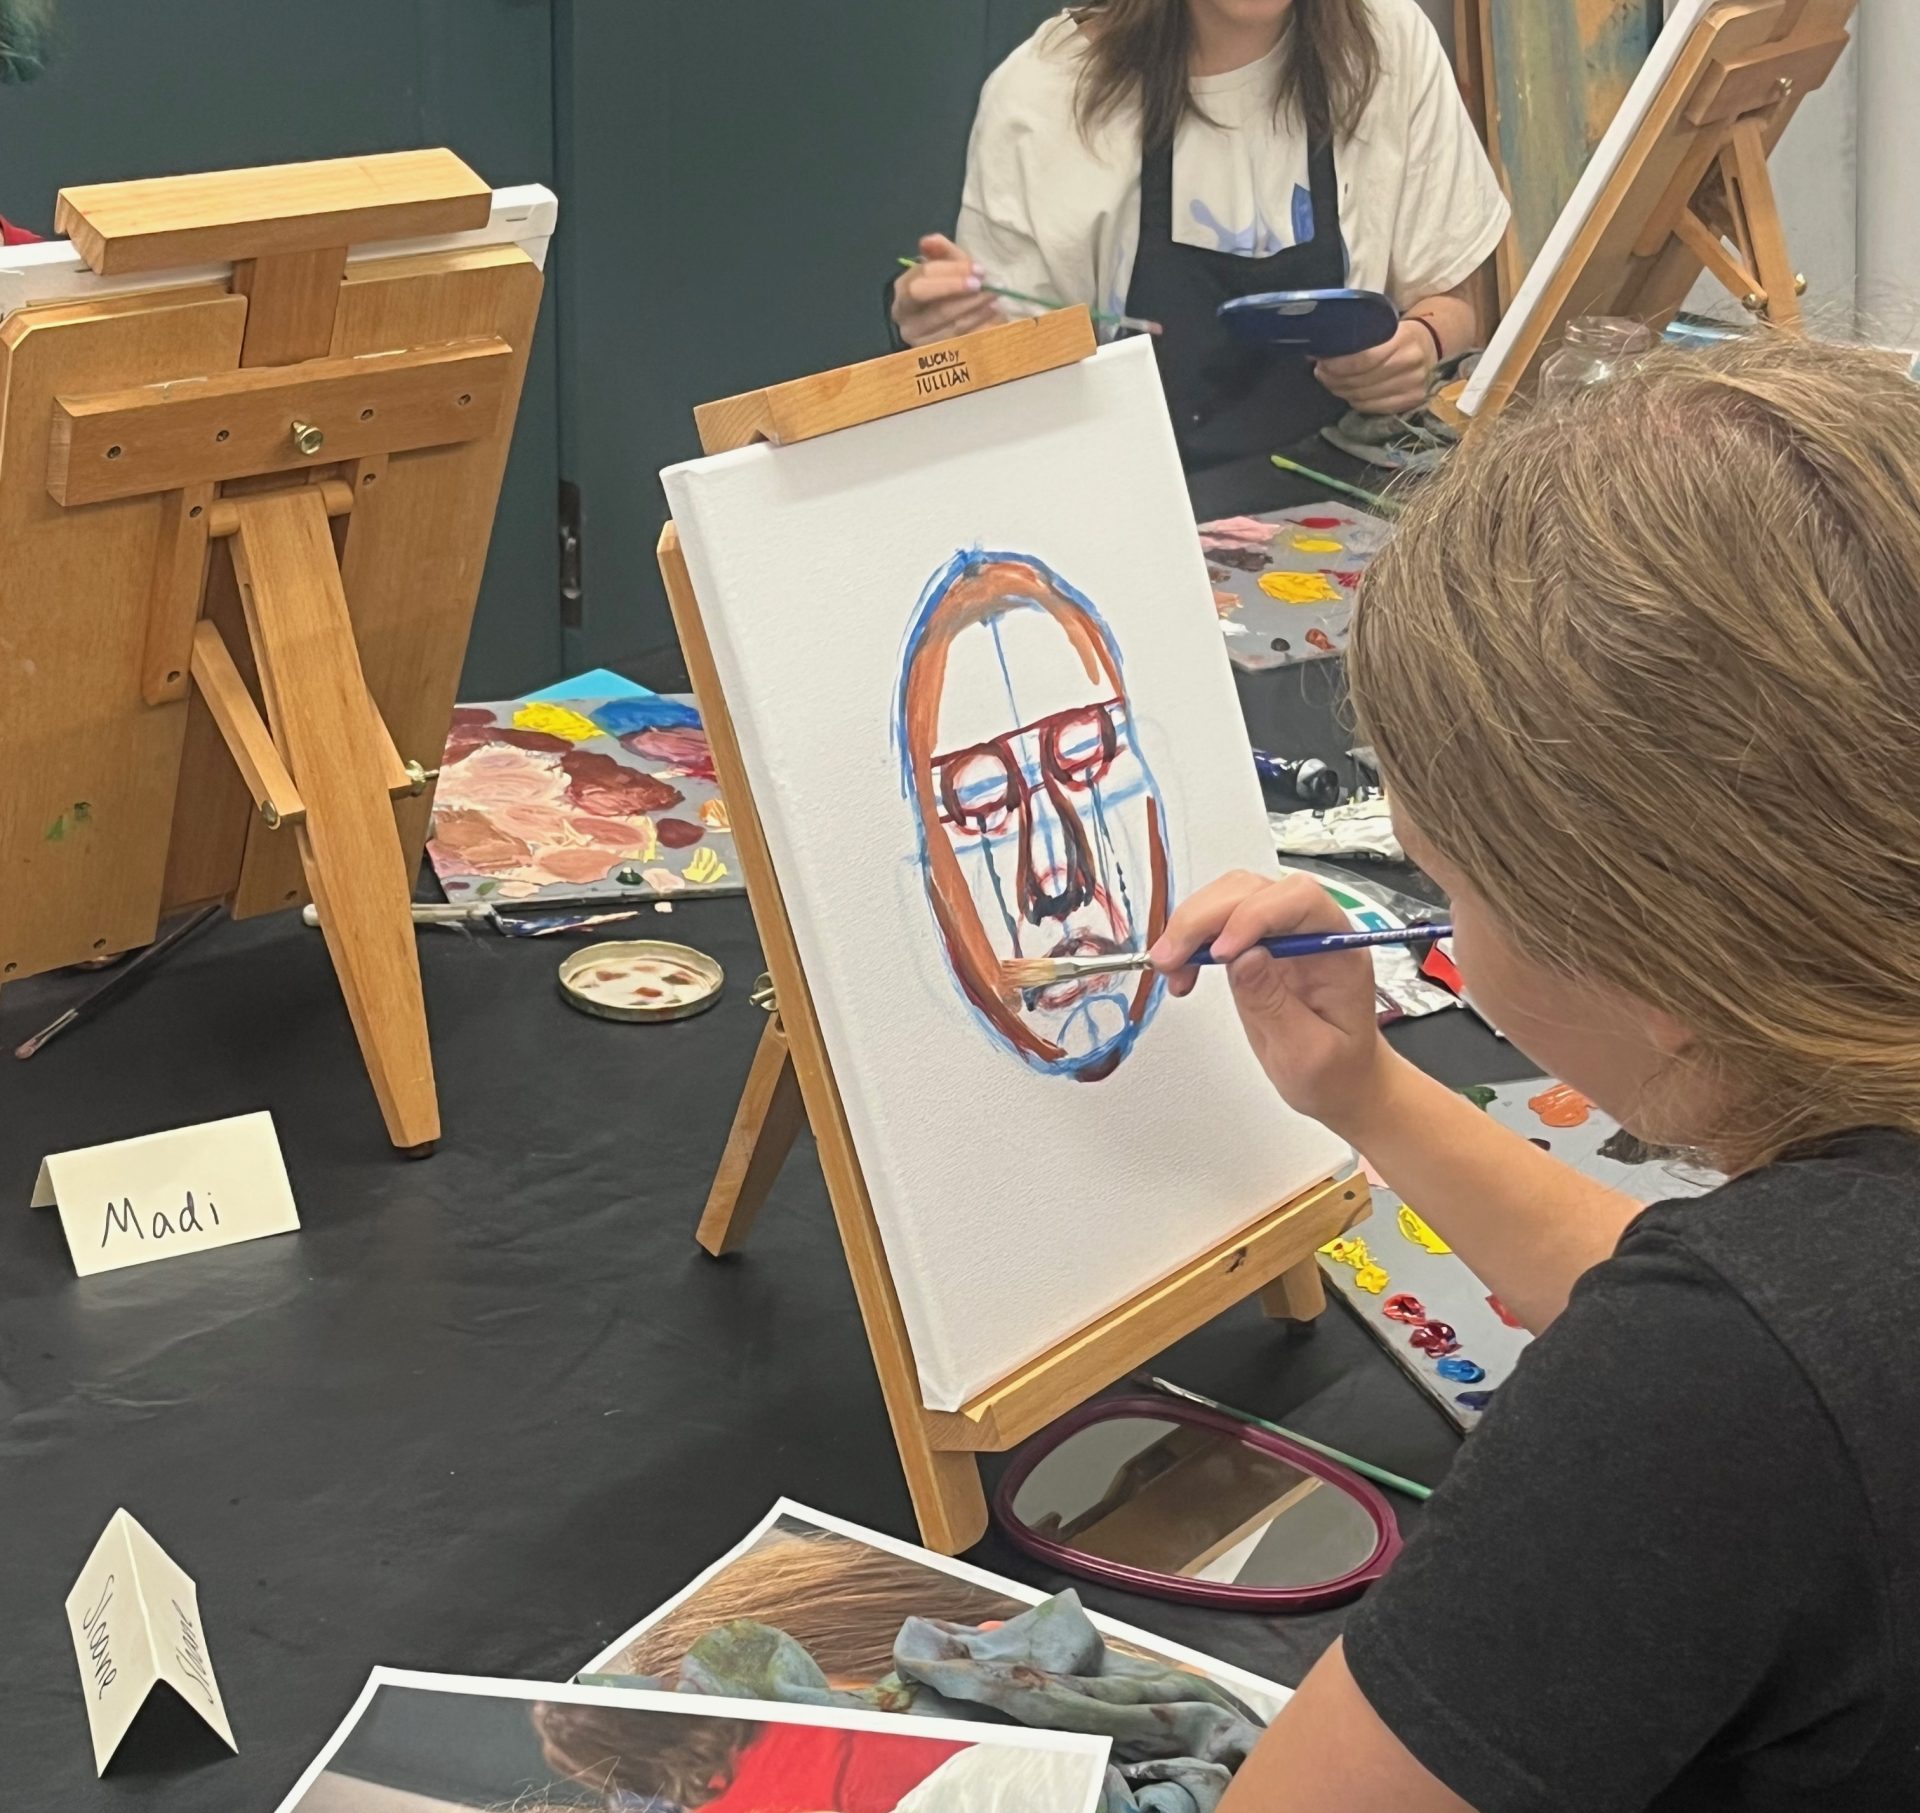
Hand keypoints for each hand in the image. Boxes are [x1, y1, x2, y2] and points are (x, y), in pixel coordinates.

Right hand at [891, 232, 1003, 345]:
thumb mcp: (945, 267)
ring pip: (950, 324)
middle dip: (962, 294)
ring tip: (994, 298)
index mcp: (904, 290)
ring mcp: (919, 339)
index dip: (952, 272)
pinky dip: (978, 324)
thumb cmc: (946, 289)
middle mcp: (905, 317)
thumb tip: (928, 241)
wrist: (946, 320)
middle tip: (985, 286)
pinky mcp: (935, 354)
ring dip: (975, 309)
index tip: (978, 270)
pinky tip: (992, 313)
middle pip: (936, 306)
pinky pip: (960, 338)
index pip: (924, 277)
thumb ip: (940, 251)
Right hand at [1149, 871, 1390, 1135]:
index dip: (1255, 916)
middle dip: (1205, 917)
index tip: (1222, 953)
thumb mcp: (1308, 1053)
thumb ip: (1275, 1005)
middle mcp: (1311, 930)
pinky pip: (1219, 922)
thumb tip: (1243, 958)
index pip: (1299, 900)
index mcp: (1340, 949)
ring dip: (1192, 925)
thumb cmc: (1337, 1070)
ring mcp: (1283, 933)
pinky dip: (1192, 939)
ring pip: (1230, 897)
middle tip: (1171, 957)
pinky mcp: (1258, 944)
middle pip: (1254, 890)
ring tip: (1170, 965)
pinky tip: (1181, 967)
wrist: (1341, 1081)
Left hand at [1313, 319, 1436, 414]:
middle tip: (1321, 371)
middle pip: (1360, 381)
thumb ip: (1358, 338)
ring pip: (1362, 396)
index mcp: (1404, 339)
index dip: (1338, 364)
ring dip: (1341, 390)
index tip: (1322, 360)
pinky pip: (1371, 407)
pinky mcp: (1410, 402)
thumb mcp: (1385, 327)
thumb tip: (1319, 351)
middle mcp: (1410, 364)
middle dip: (1334, 378)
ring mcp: (1413, 386)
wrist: (1431, 346)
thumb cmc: (1400, 335)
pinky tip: (1349, 392)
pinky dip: (1355, 401)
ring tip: (1331, 381)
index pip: (1363, 359)